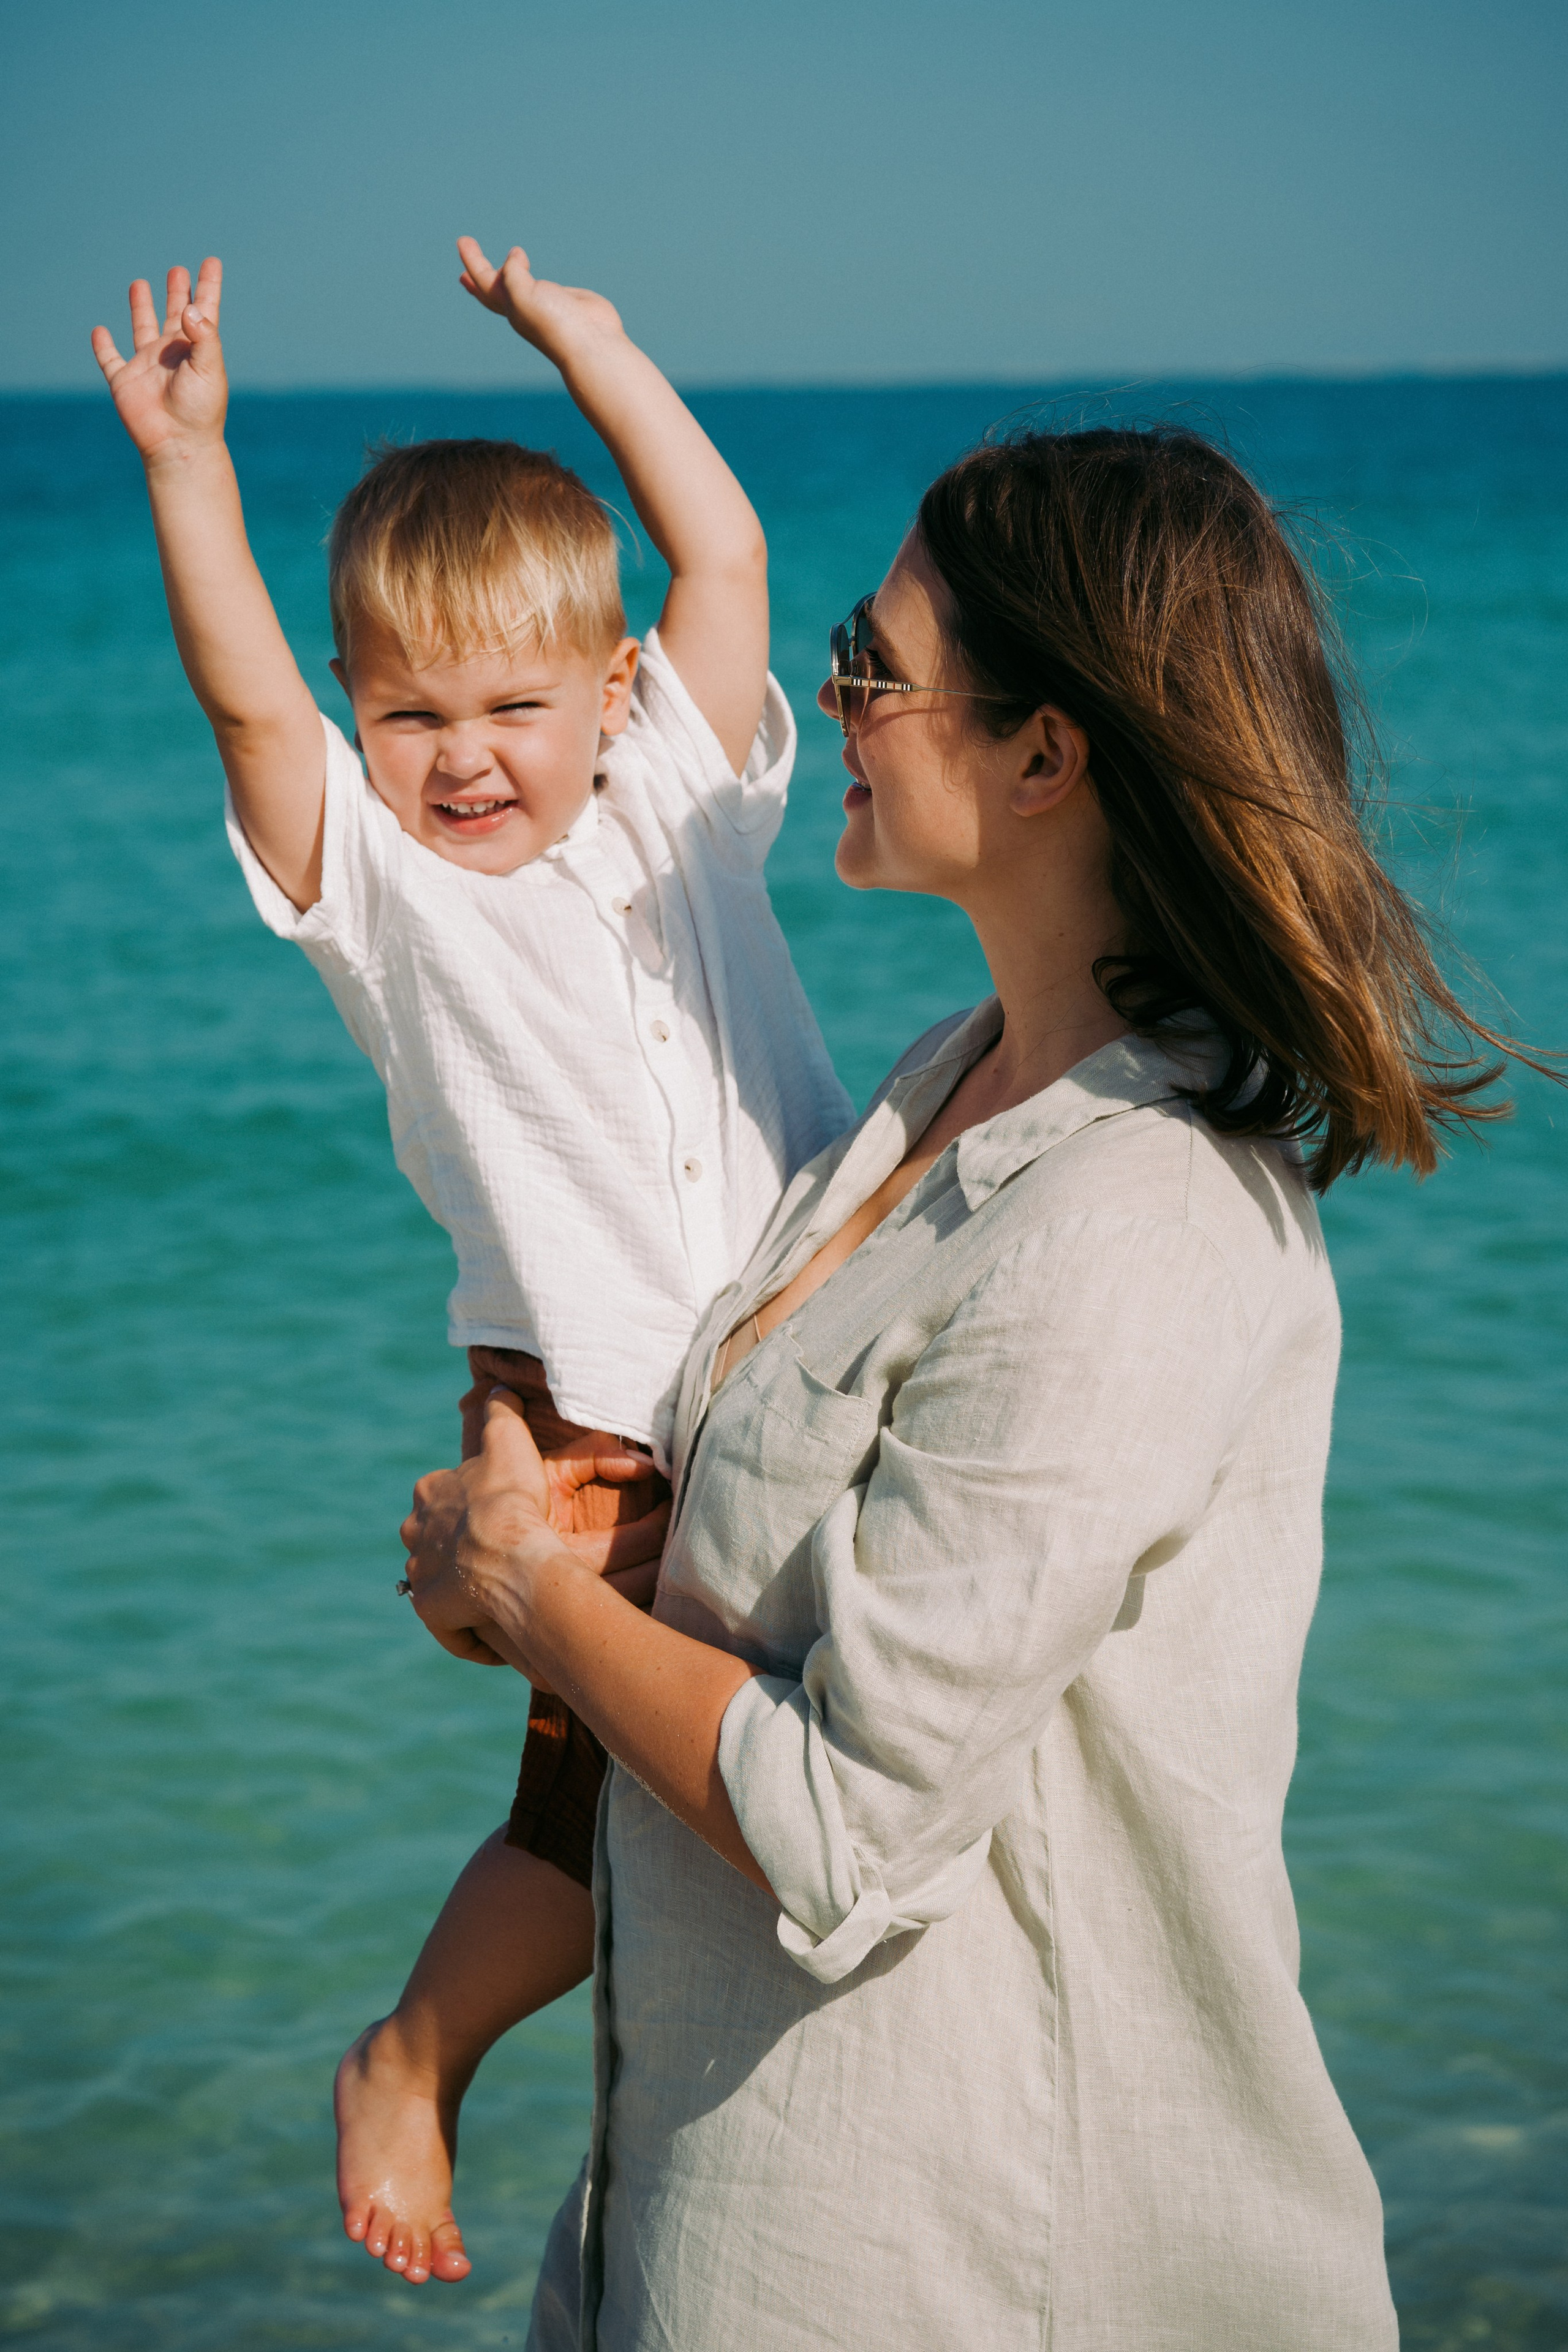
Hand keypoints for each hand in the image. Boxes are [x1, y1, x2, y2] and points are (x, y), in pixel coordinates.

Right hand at [91, 260, 227, 465]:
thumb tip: (189, 307)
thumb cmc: (200, 410)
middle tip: (178, 270)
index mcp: (195, 348)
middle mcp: (172, 353)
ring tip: (140, 283)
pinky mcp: (124, 381)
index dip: (208, 285)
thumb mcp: (209, 368)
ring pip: (142, 328)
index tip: (212, 261)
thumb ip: (202, 336)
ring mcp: (147, 366)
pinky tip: (100, 332)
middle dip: (176, 292)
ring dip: (141, 307)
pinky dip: (102, 346)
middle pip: (173, 314)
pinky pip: (109, 359)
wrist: (178, 444)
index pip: (203, 309)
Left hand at [401, 1389, 663, 1671]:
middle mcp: (414, 1533)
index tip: (500, 1516)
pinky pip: (450, 1626)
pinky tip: (494, 1631)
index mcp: (429, 1493)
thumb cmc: (510, 1498)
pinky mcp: (430, 1610)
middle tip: (500, 1557)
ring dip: (463, 1588)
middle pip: (435, 1541)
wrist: (507, 1554)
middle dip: (459, 1549)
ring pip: (439, 1582)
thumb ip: (501, 1410)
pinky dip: (468, 1629)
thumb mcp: (508, 1439)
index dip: (472, 1507)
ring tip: (498, 1593)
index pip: (443, 1498)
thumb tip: (500, 1386)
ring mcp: (419, 1574)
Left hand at [456, 236, 623, 367]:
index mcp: (509, 306)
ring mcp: (544, 303)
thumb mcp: (523, 294)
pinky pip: (541, 285)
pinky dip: (532, 278)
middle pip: (493, 289)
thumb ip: (512, 272)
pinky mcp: (564, 300)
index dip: (472, 260)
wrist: (591, 343)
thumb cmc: (555, 322)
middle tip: (466, 258)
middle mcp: (523, 307)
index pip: (484, 281)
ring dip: (505, 275)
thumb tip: (514, 257)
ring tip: (501, 267)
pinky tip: (533, 278)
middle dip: (479, 273)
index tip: (463, 240)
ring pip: (517, 286)